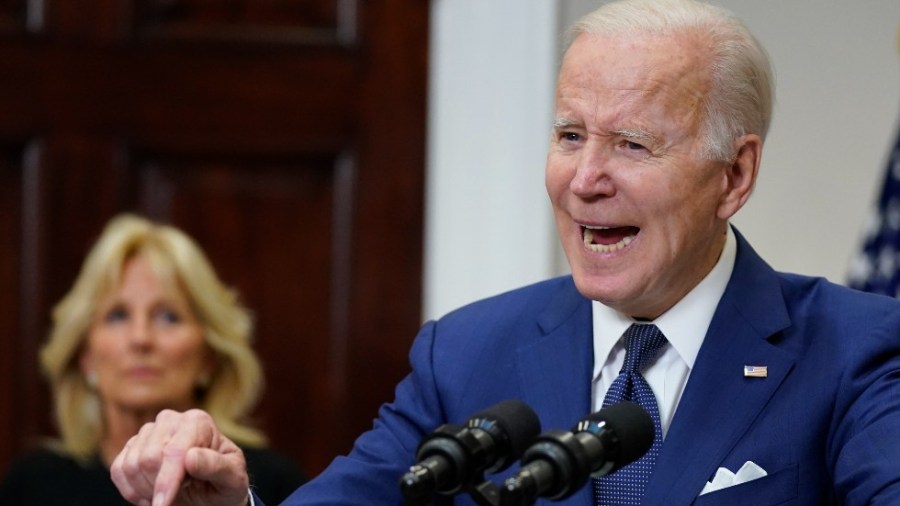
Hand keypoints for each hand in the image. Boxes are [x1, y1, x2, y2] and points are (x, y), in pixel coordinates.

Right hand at [111, 409, 249, 505]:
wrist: (213, 488)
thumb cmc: (226, 482)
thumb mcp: (233, 478)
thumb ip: (217, 467)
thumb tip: (190, 457)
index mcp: (197, 422)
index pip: (174, 452)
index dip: (166, 482)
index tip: (163, 505)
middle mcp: (171, 420)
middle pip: (148, 459)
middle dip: (160, 486)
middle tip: (180, 492)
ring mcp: (149, 431)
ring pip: (130, 466)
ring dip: (146, 490)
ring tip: (169, 494)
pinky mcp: (132, 446)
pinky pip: (118, 471)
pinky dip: (131, 491)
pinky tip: (151, 495)